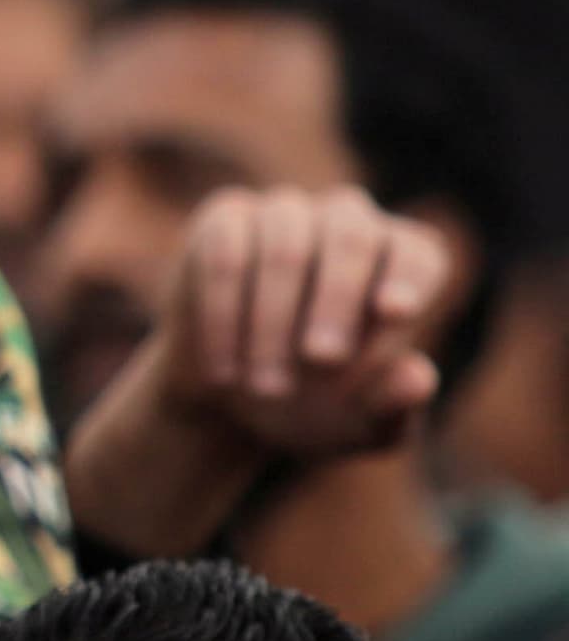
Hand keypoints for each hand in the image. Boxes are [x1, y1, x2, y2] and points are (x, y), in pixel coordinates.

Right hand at [64, 187, 453, 557]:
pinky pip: (226, 255)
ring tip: (267, 388)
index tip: (395, 313)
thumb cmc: (311, 408)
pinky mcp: (225, 220)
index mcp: (399, 262)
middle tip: (323, 359)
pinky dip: (224, 315)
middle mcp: (347, 224)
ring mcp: (284, 215)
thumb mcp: (356, 426)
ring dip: (274, 321)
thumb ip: (394, 407)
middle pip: (353, 236)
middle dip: (338, 297)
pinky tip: (223, 370)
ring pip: (285, 247)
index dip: (407, 276)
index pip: (416, 254)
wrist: (226, 399)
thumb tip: (418, 377)